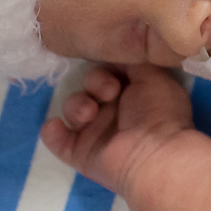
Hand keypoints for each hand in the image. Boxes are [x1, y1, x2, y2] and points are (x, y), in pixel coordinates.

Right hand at [41, 63, 198, 201]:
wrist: (154, 156)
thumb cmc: (159, 112)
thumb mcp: (154, 76)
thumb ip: (134, 62)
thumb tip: (118, 54)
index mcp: (133, 93)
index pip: (110, 72)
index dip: (108, 68)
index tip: (117, 73)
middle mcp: (114, 111)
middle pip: (89, 86)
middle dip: (94, 84)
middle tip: (108, 94)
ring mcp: (95, 132)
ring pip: (72, 108)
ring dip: (76, 106)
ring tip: (89, 114)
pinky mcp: (80, 152)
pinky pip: (56, 139)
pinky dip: (52, 132)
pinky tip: (58, 126)